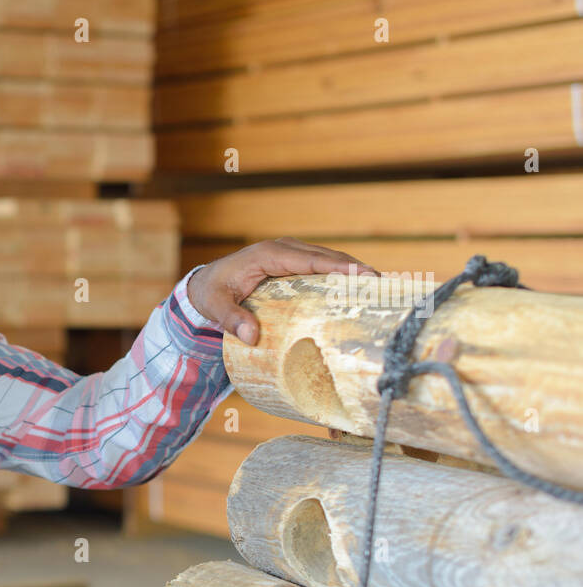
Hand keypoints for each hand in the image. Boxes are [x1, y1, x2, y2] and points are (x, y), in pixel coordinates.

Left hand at [186, 237, 376, 345]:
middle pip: (327, 256)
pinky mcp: (293, 262)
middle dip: (355, 268)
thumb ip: (231, 320)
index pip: (310, 259)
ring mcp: (290, 253)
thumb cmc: (211, 293)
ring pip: (328, 259)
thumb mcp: (216, 306)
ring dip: (352, 271)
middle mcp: (283, 249)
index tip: (363, 274)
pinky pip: (321, 266)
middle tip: (383, 285)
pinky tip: (358, 289)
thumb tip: (251, 337)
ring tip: (380, 288)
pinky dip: (340, 274)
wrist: (203, 283)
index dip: (338, 266)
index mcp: (269, 254)